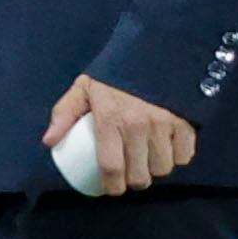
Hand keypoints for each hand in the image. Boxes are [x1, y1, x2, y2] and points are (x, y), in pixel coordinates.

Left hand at [44, 73, 196, 194]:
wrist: (155, 49)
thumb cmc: (115, 73)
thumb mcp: (85, 87)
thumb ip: (65, 113)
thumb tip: (49, 142)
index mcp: (111, 118)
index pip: (111, 166)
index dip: (112, 186)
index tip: (111, 189)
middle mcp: (139, 125)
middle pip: (139, 175)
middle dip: (134, 182)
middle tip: (130, 177)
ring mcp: (165, 124)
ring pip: (163, 168)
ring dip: (155, 171)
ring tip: (148, 163)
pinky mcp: (187, 122)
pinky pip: (185, 156)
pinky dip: (177, 158)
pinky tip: (168, 151)